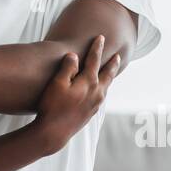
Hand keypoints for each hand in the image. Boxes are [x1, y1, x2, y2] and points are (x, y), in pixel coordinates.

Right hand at [32, 35, 120, 153]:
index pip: (94, 60)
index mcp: (88, 82)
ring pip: (106, 86)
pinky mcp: (91, 112)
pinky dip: (104, 88)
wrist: (55, 132)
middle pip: (108, 74)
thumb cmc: (52, 106)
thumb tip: (74, 55)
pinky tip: (100, 90)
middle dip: (112, 63)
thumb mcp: (57, 83)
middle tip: (118, 55)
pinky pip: (102, 95)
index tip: (100, 37)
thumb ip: (67, 67)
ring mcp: (95, 104)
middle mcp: (96, 92)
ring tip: (111, 71)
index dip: (97, 48)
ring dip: (110, 76)